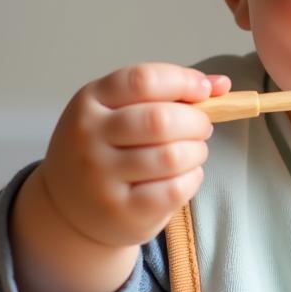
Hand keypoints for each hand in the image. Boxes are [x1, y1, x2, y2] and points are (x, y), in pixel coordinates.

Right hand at [39, 63, 230, 249]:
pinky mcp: (121, 211)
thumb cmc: (107, 149)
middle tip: (202, 128)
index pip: (143, 80)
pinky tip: (184, 175)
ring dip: (197, 152)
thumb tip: (221, 84)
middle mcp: (89, 136)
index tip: (204, 91)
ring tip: (193, 152)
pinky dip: (192, 179)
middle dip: (197, 122)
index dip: (183, 82)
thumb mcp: (122, 111)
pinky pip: (174, 189)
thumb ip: (170, 92)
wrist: (69, 208)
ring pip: (172, 156)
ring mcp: (101, 177)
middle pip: (161, 120)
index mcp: (90, 101)